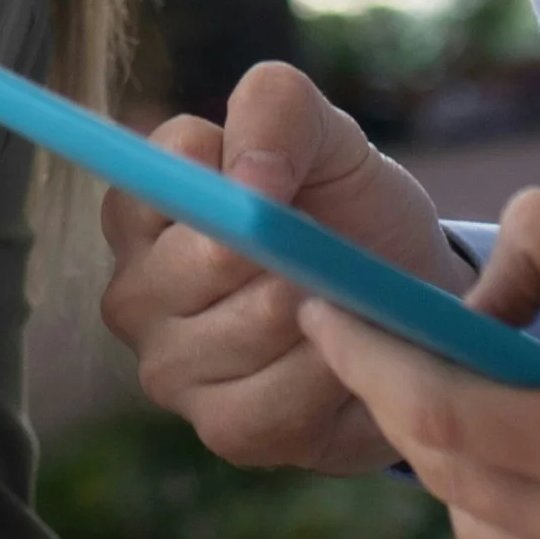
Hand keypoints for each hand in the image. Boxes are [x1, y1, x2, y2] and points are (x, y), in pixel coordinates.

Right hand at [96, 57, 469, 473]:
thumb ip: (276, 110)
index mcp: (140, 208)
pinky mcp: (222, 429)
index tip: (294, 183)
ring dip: (322, 310)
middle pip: (211, 256)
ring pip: (253, 327)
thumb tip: (249, 182)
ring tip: (344, 300)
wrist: (406, 301)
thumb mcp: (327, 136)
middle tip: (331, 249)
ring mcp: (169, 368)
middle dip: (294, 248)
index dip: (247, 171)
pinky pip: (280, 399)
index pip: (169, 168)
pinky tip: (344, 354)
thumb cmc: (347, 210)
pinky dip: (333, 371)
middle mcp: (133, 291)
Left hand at [296, 193, 539, 538]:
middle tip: (391, 340)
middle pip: (451, 476)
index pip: (443, 416)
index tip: (323, 311)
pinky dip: (532, 518)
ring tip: (504, 399)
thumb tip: (474, 285)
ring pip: (485, 533)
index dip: (368, 361)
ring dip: (470, 464)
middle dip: (411, 403)